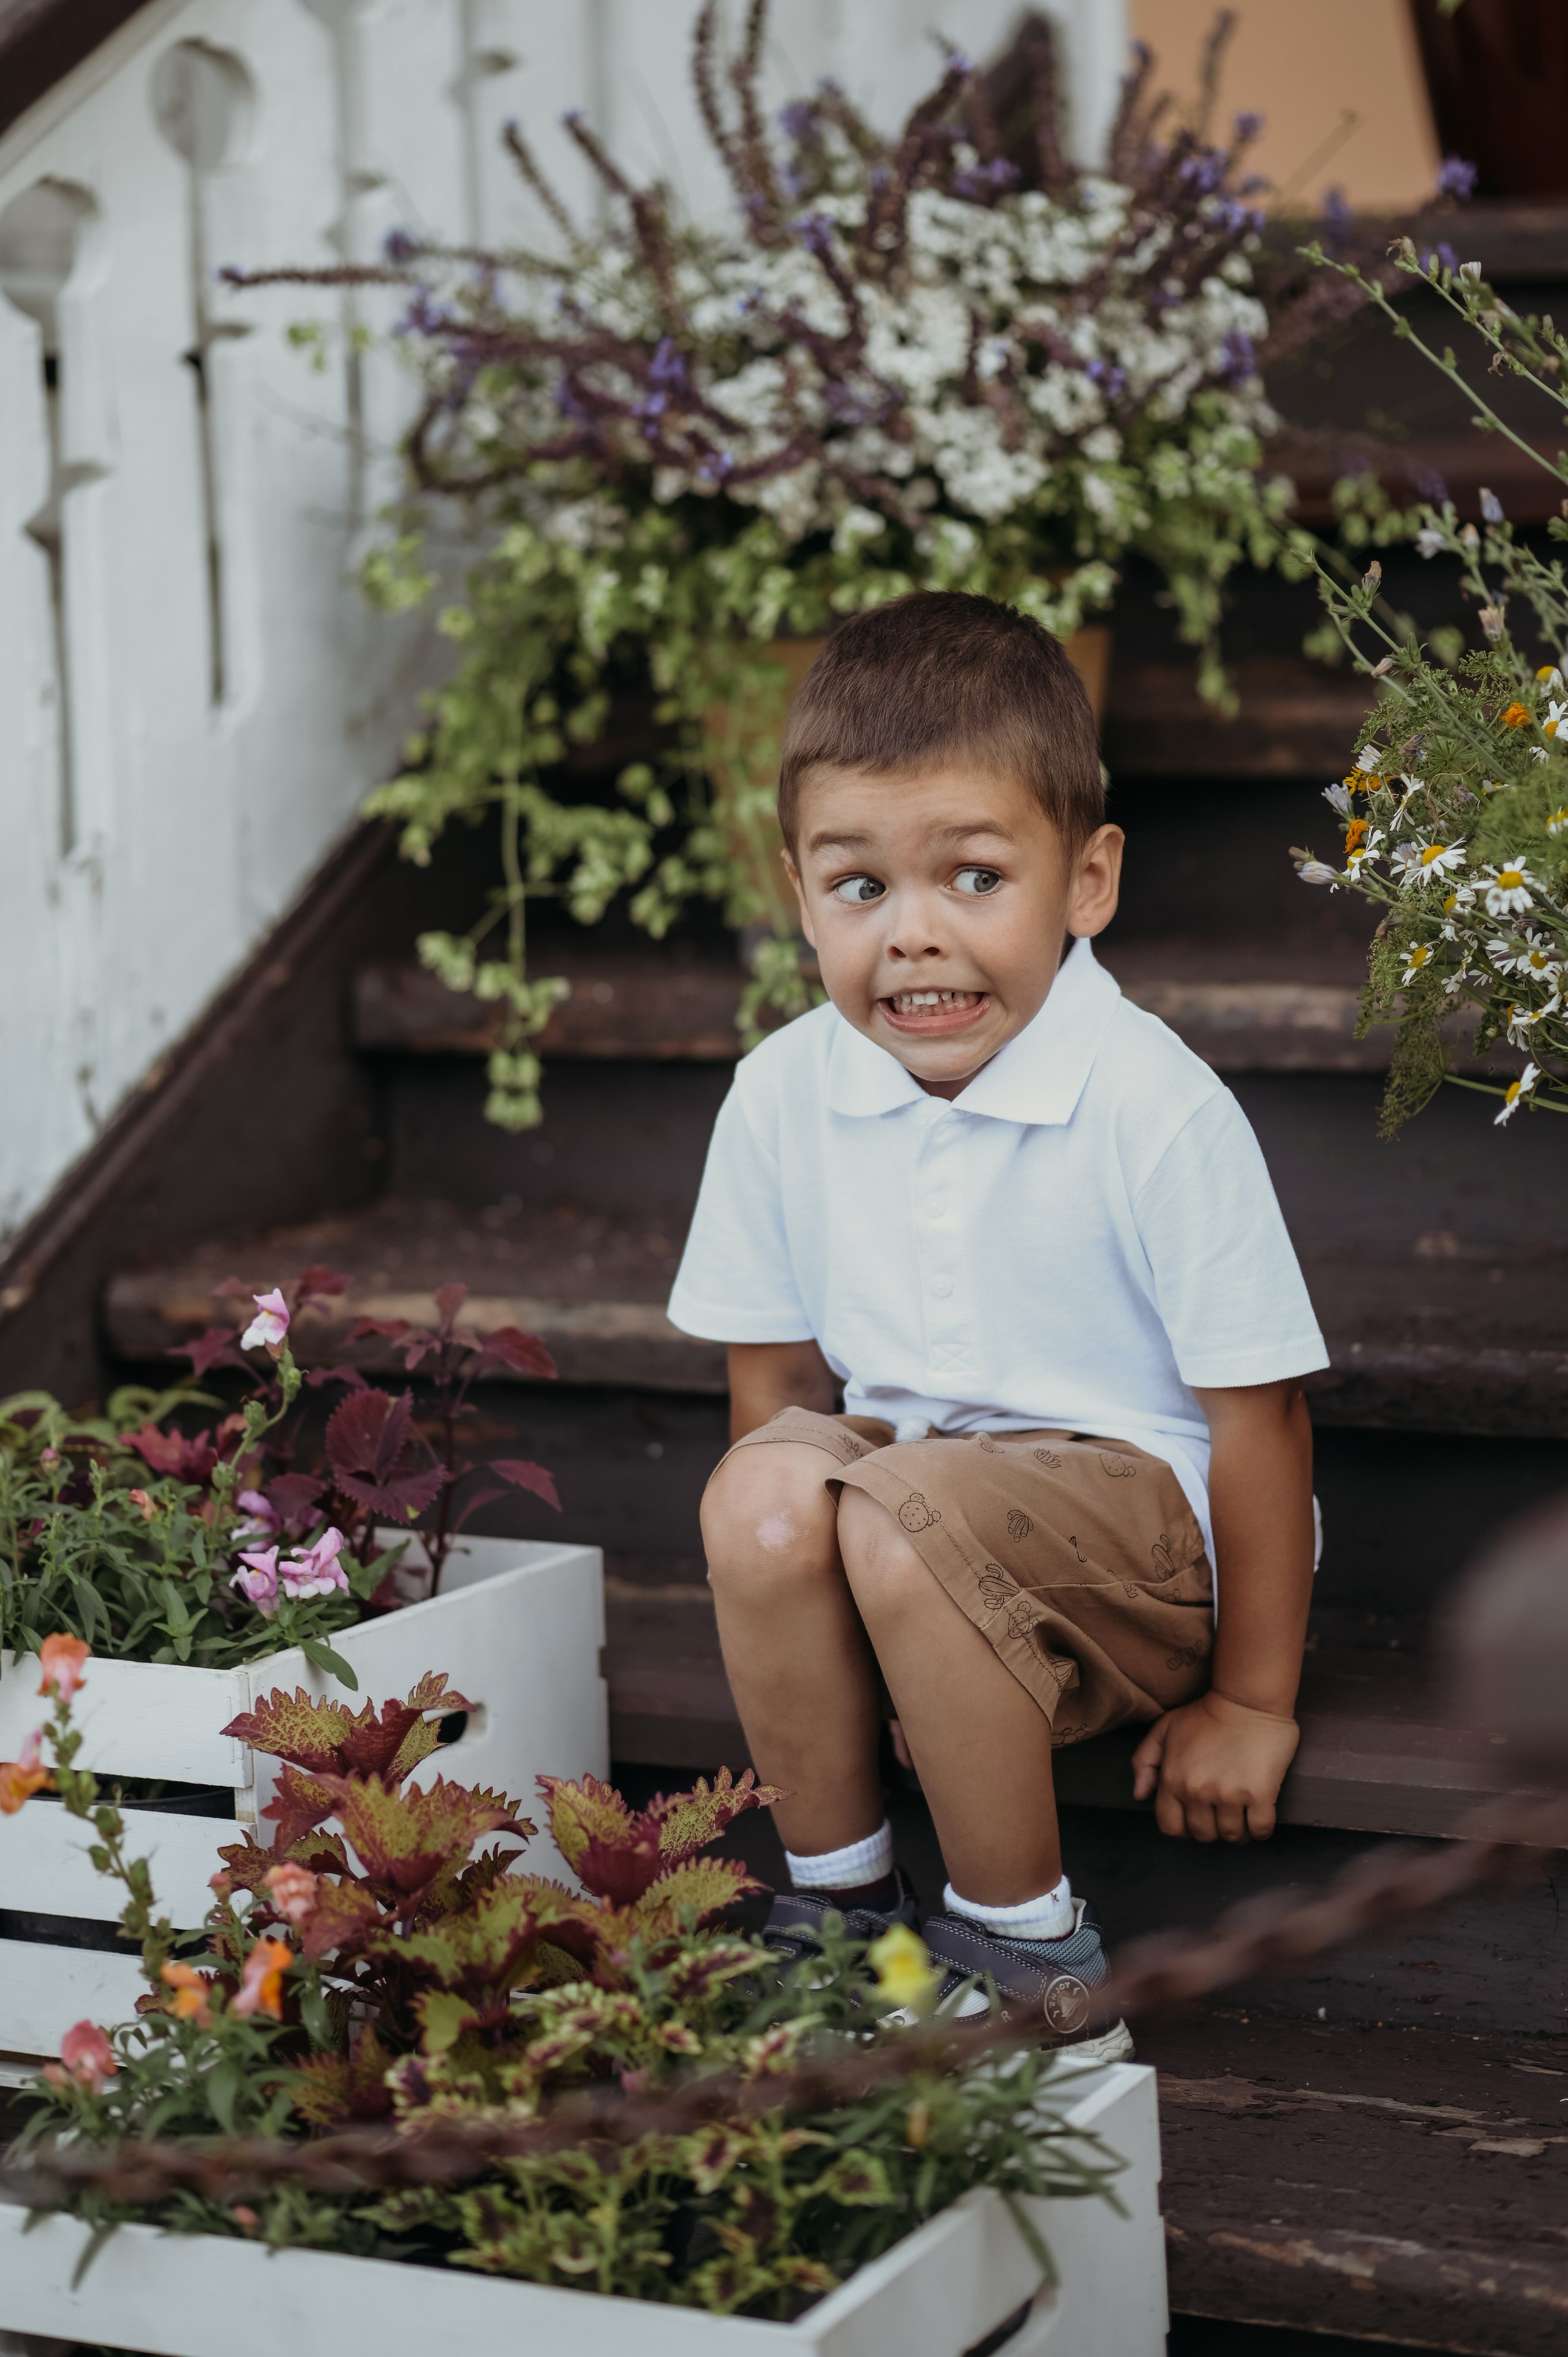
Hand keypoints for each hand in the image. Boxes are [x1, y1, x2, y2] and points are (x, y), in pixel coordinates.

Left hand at [1130, 1690, 1299, 1841]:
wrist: (1246, 1700)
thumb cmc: (1206, 1714)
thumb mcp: (1164, 1729)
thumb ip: (1144, 1761)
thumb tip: (1140, 1795)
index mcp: (1172, 1779)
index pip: (1170, 1826)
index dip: (1184, 1828)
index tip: (1196, 1819)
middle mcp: (1197, 1791)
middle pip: (1203, 1835)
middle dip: (1212, 1830)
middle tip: (1222, 1815)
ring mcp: (1228, 1794)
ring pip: (1232, 1836)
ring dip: (1238, 1831)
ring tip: (1242, 1815)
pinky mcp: (1259, 1793)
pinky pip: (1260, 1830)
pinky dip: (1260, 1830)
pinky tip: (1259, 1816)